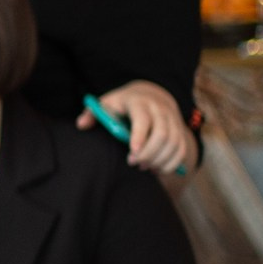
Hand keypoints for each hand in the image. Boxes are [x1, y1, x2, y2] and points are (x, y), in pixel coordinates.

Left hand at [79, 81, 194, 174]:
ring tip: (144, 167)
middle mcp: (160, 109)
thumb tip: (81, 125)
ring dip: (160, 160)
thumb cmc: (122, 104)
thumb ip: (92, 114)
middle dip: (149, 153)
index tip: (131, 154)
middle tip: (134, 164)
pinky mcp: (180, 130)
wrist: (150, 94)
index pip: (143, 120)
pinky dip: (171, 163)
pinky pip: (181, 149)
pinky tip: (157, 169)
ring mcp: (173, 119)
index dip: (139, 137)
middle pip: (162, 134)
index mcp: (139, 102)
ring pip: (174, 143)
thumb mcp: (106, 103)